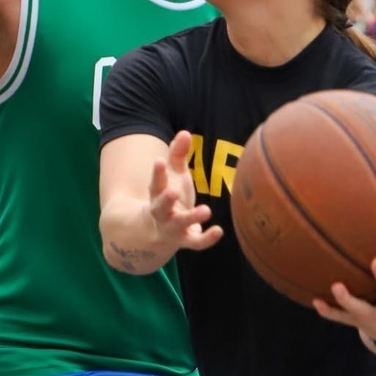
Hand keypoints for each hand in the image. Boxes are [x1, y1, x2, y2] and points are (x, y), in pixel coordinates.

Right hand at [148, 130, 221, 255]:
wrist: (159, 232)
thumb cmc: (171, 196)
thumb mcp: (173, 176)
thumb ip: (178, 155)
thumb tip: (185, 132)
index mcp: (158, 194)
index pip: (156, 183)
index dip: (158, 172)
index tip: (160, 160)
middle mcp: (162, 212)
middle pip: (161, 206)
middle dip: (166, 199)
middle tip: (173, 190)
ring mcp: (173, 228)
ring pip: (179, 224)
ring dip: (191, 217)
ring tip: (207, 210)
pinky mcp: (185, 240)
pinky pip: (196, 242)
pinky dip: (207, 238)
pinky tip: (219, 230)